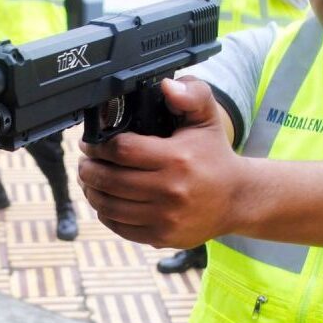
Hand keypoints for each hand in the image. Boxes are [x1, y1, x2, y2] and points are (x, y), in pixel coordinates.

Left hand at [78, 77, 243, 247]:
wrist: (237, 199)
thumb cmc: (214, 155)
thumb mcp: (207, 118)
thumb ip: (191, 94)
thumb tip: (167, 85)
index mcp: (177, 158)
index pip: (122, 150)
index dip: (98, 146)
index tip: (90, 143)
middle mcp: (171, 190)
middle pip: (110, 180)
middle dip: (89, 169)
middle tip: (85, 162)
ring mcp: (165, 217)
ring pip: (109, 206)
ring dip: (92, 192)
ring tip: (90, 180)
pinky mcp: (162, 237)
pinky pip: (120, 227)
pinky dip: (106, 213)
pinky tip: (106, 201)